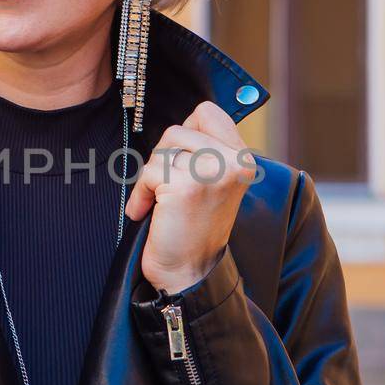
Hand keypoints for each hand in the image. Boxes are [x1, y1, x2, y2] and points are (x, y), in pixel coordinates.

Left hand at [124, 101, 256, 294]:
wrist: (189, 272)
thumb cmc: (194, 226)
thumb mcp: (213, 180)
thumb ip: (206, 149)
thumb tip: (188, 119)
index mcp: (243, 158)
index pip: (207, 112)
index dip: (185, 133)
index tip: (182, 161)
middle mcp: (234, 162)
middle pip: (178, 129)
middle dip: (164, 157)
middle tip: (168, 187)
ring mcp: (212, 172)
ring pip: (162, 149)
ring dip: (152, 177)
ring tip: (161, 202)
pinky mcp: (187, 186)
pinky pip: (150, 172)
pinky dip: (142, 193)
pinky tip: (149, 212)